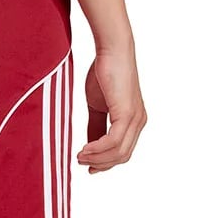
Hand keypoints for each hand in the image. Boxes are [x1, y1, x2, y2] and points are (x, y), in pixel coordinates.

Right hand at [78, 50, 146, 173]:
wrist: (111, 51)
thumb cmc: (104, 73)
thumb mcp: (97, 106)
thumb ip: (95, 126)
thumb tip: (89, 145)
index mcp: (133, 121)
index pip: (122, 151)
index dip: (105, 163)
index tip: (88, 166)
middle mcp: (138, 122)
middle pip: (122, 156)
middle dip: (100, 163)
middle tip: (80, 162)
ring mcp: (135, 118)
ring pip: (118, 152)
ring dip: (97, 158)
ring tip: (79, 156)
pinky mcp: (127, 114)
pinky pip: (113, 141)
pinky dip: (97, 149)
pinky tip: (84, 149)